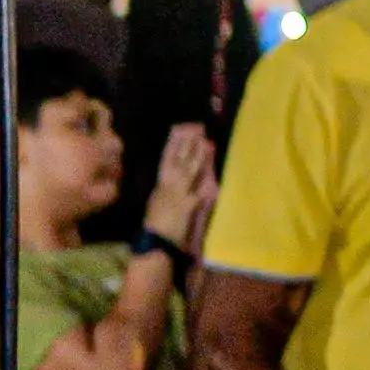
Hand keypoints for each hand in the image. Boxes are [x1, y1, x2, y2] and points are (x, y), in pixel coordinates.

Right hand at [144, 130, 217, 249]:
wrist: (156, 241)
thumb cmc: (154, 225)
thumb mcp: (156, 203)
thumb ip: (165, 190)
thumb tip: (171, 179)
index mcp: (160, 184)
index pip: (166, 159)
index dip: (173, 144)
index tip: (178, 130)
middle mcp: (169, 185)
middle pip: (180, 160)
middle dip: (188, 144)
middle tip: (196, 129)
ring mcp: (179, 194)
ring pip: (190, 171)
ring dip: (198, 156)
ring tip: (206, 142)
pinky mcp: (188, 206)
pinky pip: (200, 193)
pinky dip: (207, 185)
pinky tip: (215, 176)